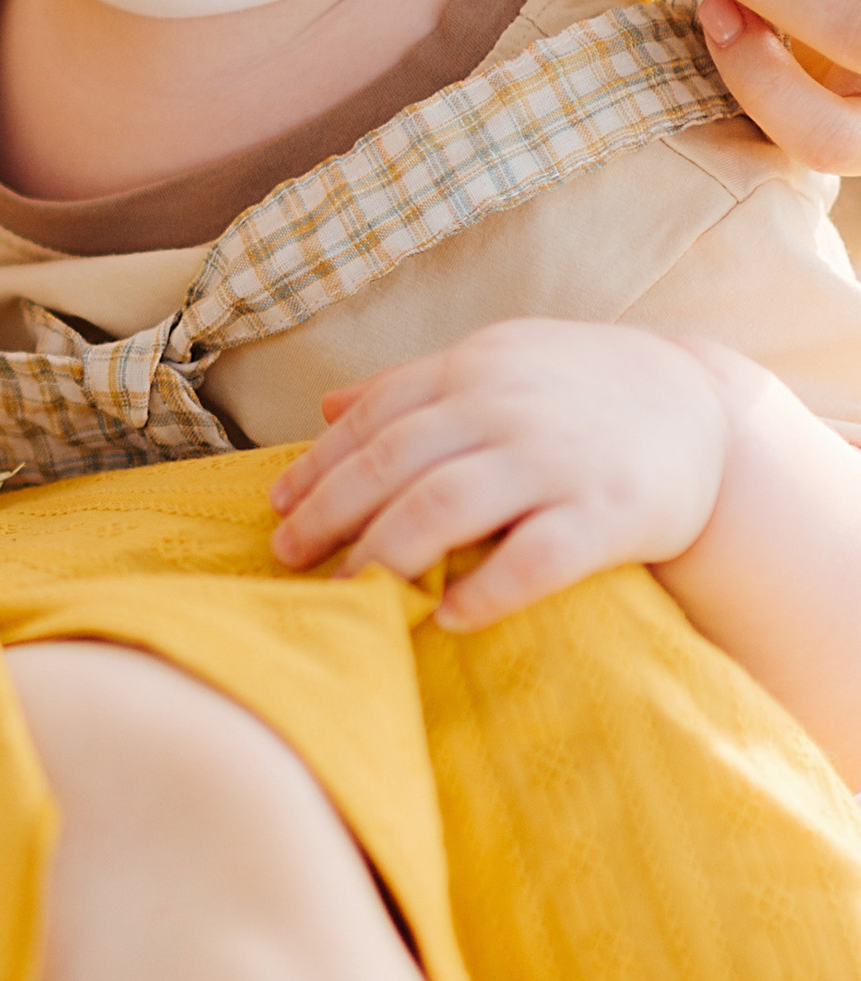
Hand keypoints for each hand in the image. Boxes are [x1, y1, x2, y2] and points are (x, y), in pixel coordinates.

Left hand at [268, 323, 730, 630]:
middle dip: (330, 513)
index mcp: (473, 371)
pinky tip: (448, 617)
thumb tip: (326, 408)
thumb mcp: (497, 364)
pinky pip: (533, 559)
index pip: (373, 420)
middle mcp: (506, 409)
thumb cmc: (580, 392)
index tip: (275, 509)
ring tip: (349, 590)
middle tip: (288, 558)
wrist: (704, 409)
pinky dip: (485, 590)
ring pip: (446, 507)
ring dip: (385, 553)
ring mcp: (556, 460)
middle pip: (394, 464)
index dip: (318, 467)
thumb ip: (413, 387)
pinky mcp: (608, 513)